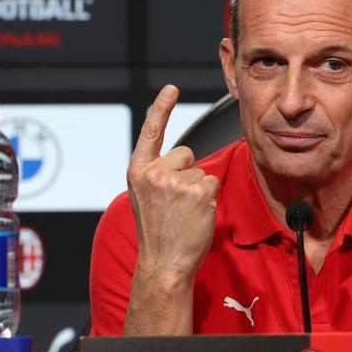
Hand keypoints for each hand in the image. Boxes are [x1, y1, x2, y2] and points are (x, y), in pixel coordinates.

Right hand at [127, 84, 218, 287]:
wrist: (163, 263)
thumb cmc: (158, 233)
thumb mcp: (145, 198)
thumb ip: (157, 175)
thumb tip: (184, 160)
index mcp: (138, 172)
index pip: (151, 132)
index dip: (162, 108)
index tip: (172, 88)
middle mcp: (155, 173)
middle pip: (187, 154)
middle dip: (188, 173)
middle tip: (176, 204)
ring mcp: (177, 182)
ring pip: (202, 171)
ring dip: (199, 190)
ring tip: (185, 214)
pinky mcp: (198, 192)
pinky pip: (214, 183)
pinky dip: (210, 199)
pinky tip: (197, 215)